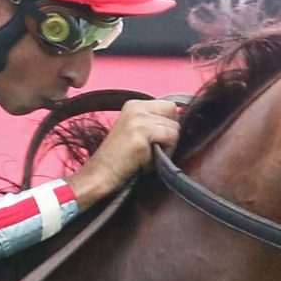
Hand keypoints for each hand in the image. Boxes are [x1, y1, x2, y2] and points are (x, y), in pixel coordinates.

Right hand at [65, 99, 182, 209]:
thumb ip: (155, 122)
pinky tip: (146, 160)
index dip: (169, 125)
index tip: (154, 140)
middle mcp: (136, 108)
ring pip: (175, 129)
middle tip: (151, 150)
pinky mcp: (140, 134)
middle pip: (175, 117)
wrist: (100, 175)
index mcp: (135, 104)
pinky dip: (164, 154)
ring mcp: (138, 120)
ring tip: (148, 155)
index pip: (170, 107)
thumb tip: (180, 123)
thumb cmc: (121, 159)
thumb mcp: (136, 131)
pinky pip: (170, 140)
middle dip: (169, 135)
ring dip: (167, 147)